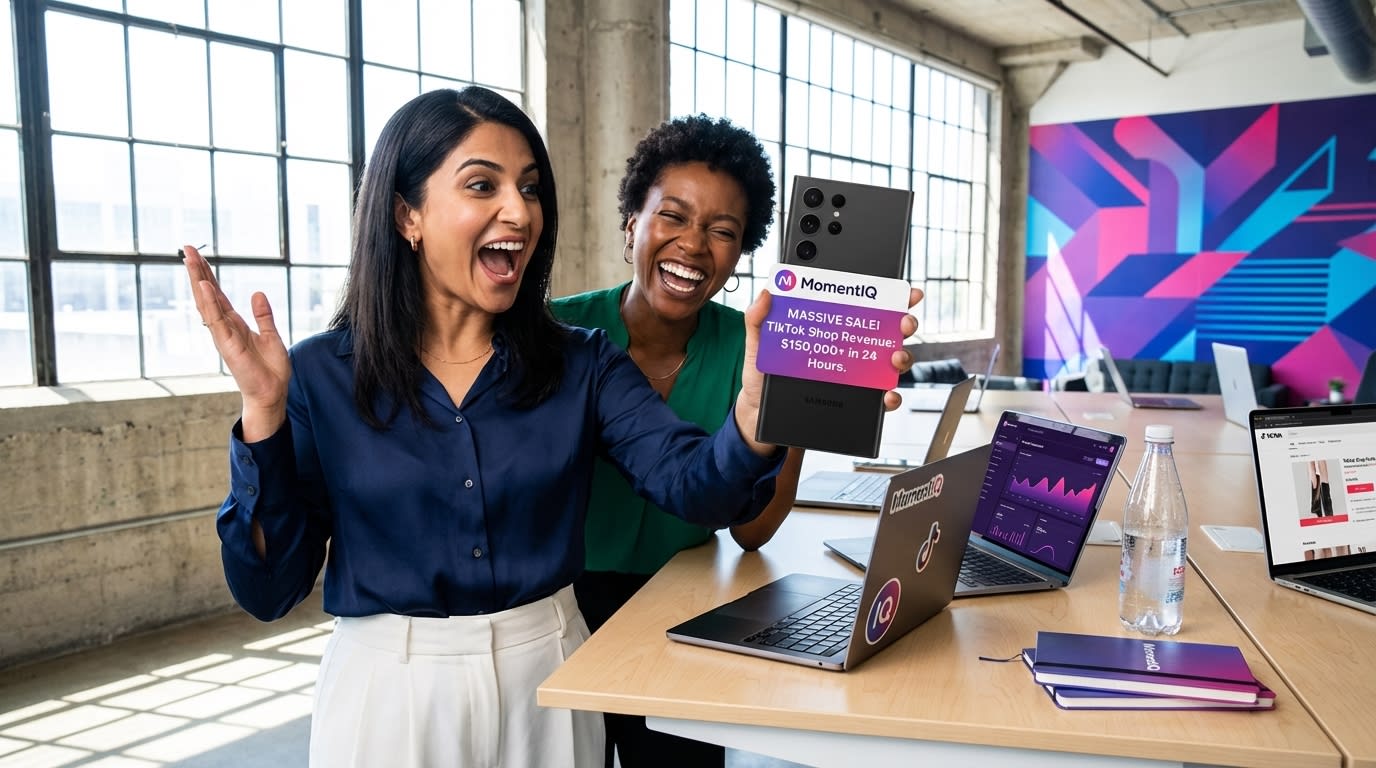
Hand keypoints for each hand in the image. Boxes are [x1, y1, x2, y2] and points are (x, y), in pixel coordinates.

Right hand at [183, 244, 289, 440]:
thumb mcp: (271, 336)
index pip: (217, 294)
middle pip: (208, 294)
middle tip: (187, 248)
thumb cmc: (270, 370)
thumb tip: (257, 293)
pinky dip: (210, 302)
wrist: (272, 393)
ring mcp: (224, 335)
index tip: (198, 255)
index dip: (208, 275)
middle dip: (198, 271)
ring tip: (190, 258)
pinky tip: (204, 285)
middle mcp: (225, 327)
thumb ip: (263, 315)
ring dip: (199, 280)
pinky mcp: (228, 344)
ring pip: (207, 303)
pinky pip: (216, 320)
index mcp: (234, 323)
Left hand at [733, 287, 923, 454]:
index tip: (906, 291)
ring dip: (902, 358)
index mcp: (831, 328)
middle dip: (903, 323)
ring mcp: (856, 377)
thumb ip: (759, 319)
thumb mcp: (758, 345)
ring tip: (894, 358)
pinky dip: (890, 398)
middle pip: (887, 332)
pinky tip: (886, 397)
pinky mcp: (856, 403)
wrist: (759, 414)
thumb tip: (768, 292)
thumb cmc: (762, 375)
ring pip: (891, 364)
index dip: (890, 297)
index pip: (865, 307)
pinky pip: (881, 400)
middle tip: (903, 322)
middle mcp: (849, 350)